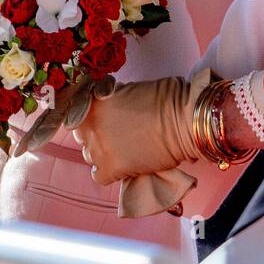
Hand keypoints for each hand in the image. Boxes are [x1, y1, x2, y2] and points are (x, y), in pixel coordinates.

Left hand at [74, 73, 202, 186]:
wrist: (185, 120)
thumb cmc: (167, 99)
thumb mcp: (132, 88)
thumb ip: (113, 98)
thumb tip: (108, 104)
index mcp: (95, 103)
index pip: (77, 114)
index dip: (91, 116)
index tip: (101, 119)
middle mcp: (91, 126)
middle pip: (82, 136)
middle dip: (96, 133)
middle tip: (116, 132)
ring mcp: (99, 149)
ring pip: (89, 155)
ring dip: (102, 151)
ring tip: (123, 148)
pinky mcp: (111, 169)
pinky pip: (98, 175)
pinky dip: (107, 171)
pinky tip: (122, 164)